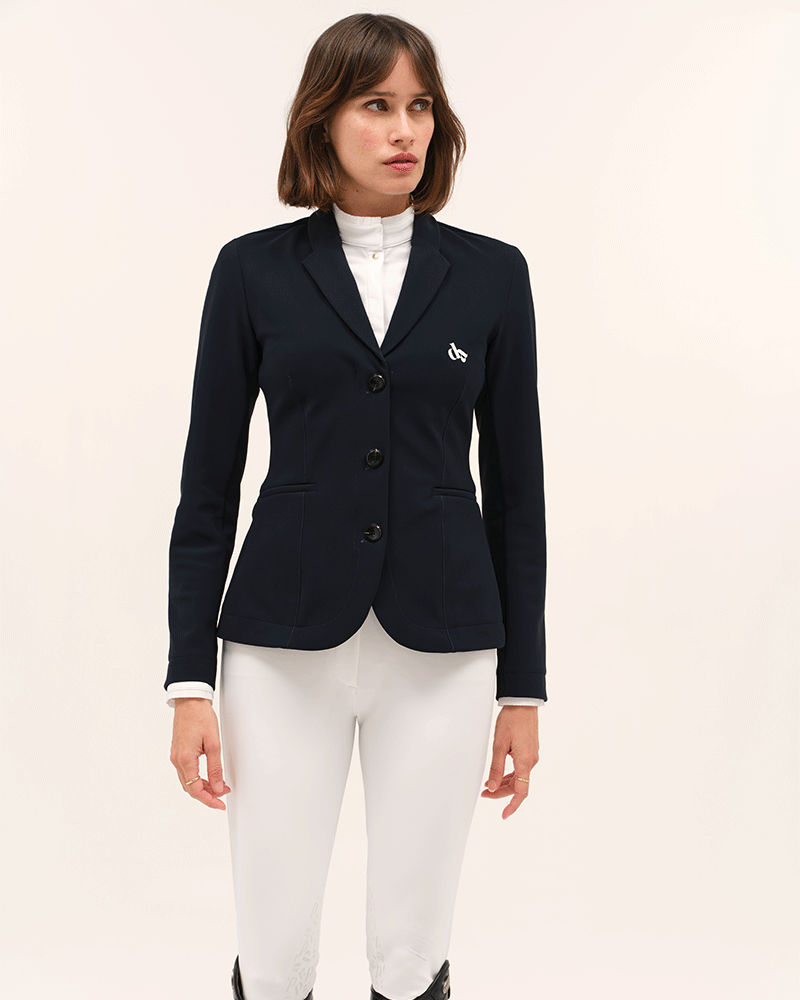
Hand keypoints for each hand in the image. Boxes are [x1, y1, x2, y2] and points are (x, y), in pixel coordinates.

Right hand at [169, 698, 230, 809]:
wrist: (190, 701)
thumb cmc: (200, 717)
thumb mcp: (214, 743)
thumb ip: (215, 768)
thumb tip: (218, 787)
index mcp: (185, 760)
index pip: (195, 790)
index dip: (209, 800)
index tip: (220, 804)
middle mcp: (177, 760)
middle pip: (190, 787)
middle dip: (207, 794)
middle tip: (223, 795)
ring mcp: (176, 756)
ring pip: (187, 780)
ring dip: (202, 786)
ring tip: (219, 786)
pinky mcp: (178, 751)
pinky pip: (186, 771)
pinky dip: (197, 777)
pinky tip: (208, 776)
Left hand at [481, 705, 538, 819]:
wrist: (523, 702)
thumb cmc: (512, 719)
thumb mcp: (499, 745)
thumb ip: (496, 768)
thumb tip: (492, 787)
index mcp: (525, 762)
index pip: (521, 792)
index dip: (512, 805)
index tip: (504, 815)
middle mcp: (531, 761)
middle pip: (518, 785)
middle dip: (501, 793)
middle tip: (484, 793)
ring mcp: (531, 755)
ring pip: (519, 777)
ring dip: (504, 783)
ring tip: (488, 784)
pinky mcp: (529, 749)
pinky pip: (520, 768)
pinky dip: (509, 773)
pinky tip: (499, 772)